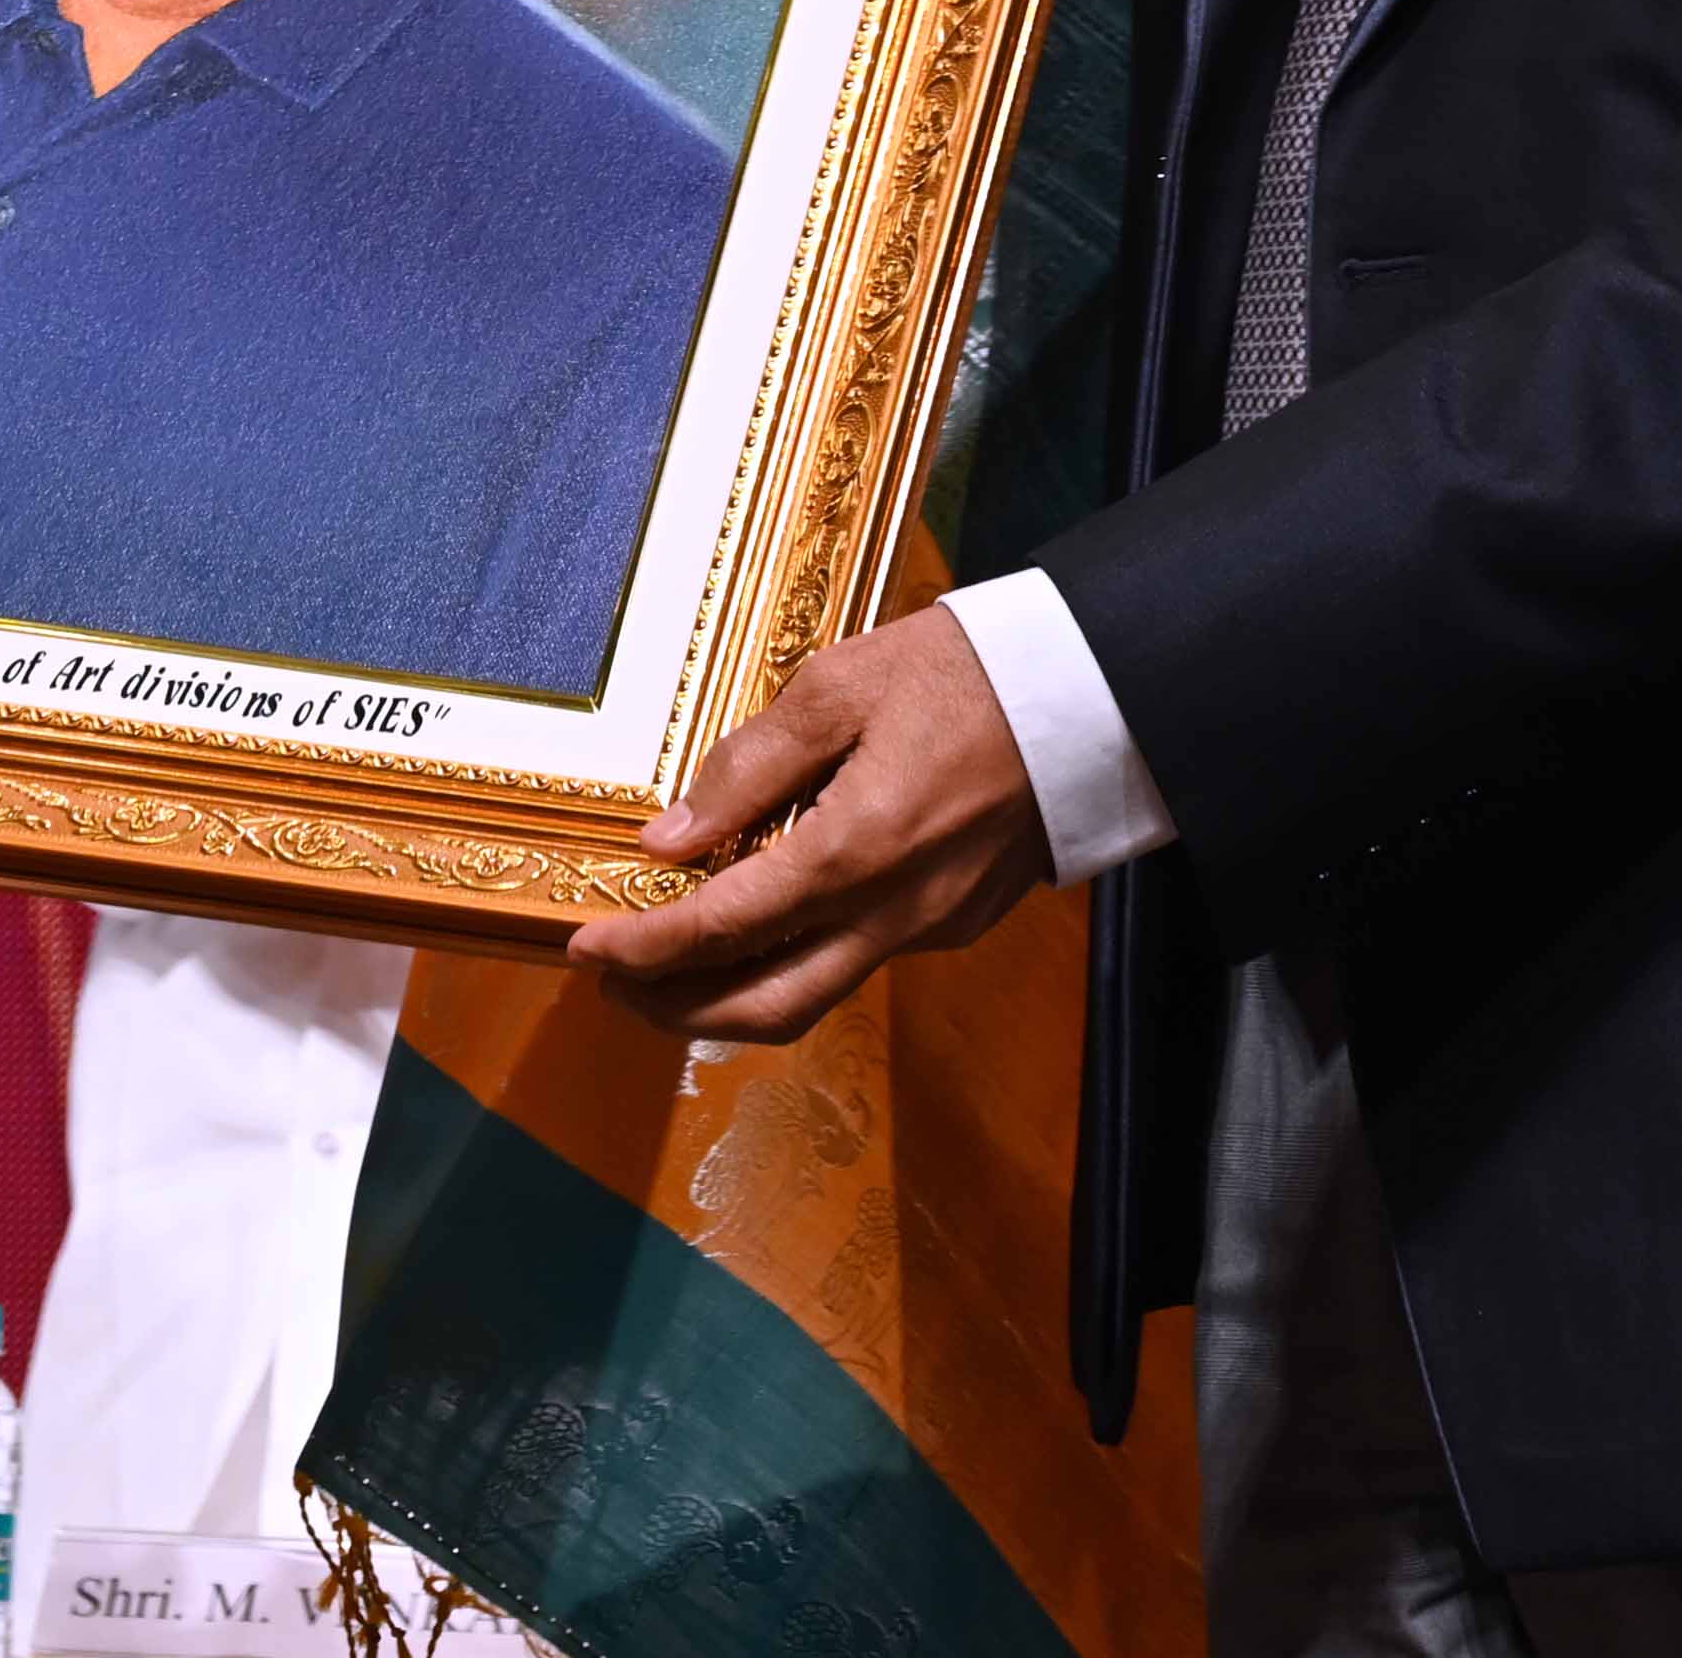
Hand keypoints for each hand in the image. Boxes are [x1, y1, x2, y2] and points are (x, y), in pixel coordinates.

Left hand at [565, 606, 1049, 1040]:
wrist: (1098, 689)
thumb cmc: (965, 671)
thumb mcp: (841, 686)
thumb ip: (749, 766)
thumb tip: (668, 839)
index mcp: (856, 850)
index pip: (723, 931)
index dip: (643, 952)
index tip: (583, 950)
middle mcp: (894, 912)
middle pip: (765, 1008)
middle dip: (676, 1011)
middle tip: (613, 985)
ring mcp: (933, 927)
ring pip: (816, 995)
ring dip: (733, 996)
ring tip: (672, 962)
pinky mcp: (961, 923)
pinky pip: (861, 960)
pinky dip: (796, 958)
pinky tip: (766, 917)